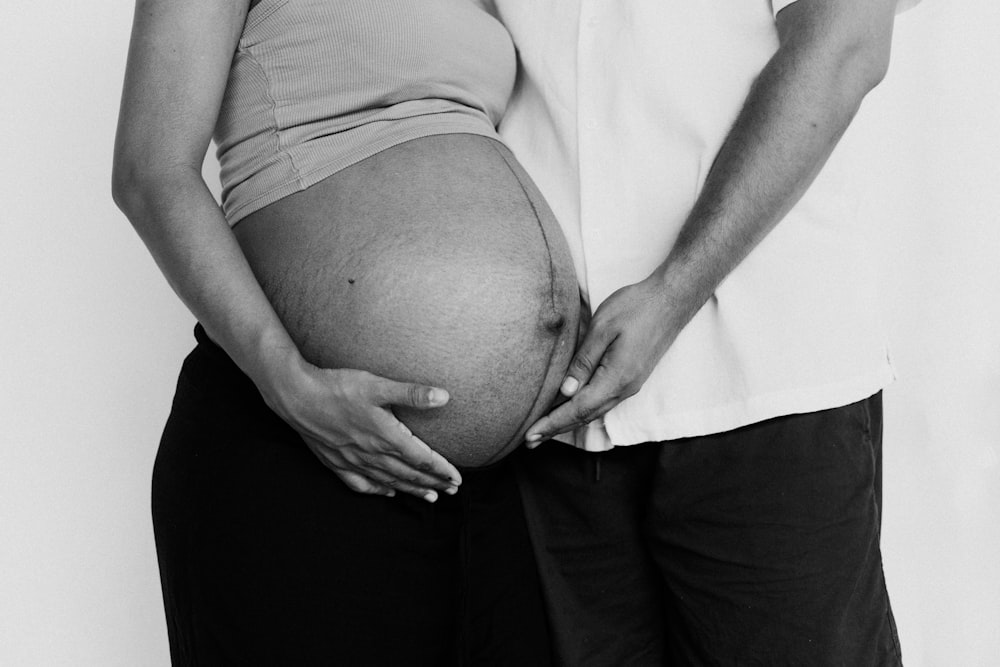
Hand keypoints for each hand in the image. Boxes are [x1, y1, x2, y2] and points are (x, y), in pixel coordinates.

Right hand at [261, 353, 461, 501]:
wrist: (296, 396)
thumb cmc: (338, 387)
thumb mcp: (378, 385)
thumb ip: (412, 394)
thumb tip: (444, 397)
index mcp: (386, 436)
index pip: (422, 459)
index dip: (441, 470)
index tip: (457, 478)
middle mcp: (372, 453)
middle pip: (409, 474)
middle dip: (432, 483)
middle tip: (451, 491)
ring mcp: (353, 461)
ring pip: (388, 481)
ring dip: (411, 489)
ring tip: (430, 497)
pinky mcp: (336, 462)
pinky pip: (360, 484)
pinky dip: (377, 490)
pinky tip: (386, 493)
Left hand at [525, 274, 681, 443]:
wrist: (671, 301)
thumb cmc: (636, 308)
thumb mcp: (603, 328)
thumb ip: (583, 361)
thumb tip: (566, 392)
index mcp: (616, 378)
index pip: (578, 409)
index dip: (552, 423)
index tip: (531, 435)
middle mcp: (624, 388)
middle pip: (585, 416)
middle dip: (556, 428)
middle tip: (530, 441)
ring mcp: (630, 385)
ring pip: (594, 411)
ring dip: (569, 422)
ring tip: (545, 429)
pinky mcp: (631, 378)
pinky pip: (603, 402)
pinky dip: (583, 410)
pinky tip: (571, 409)